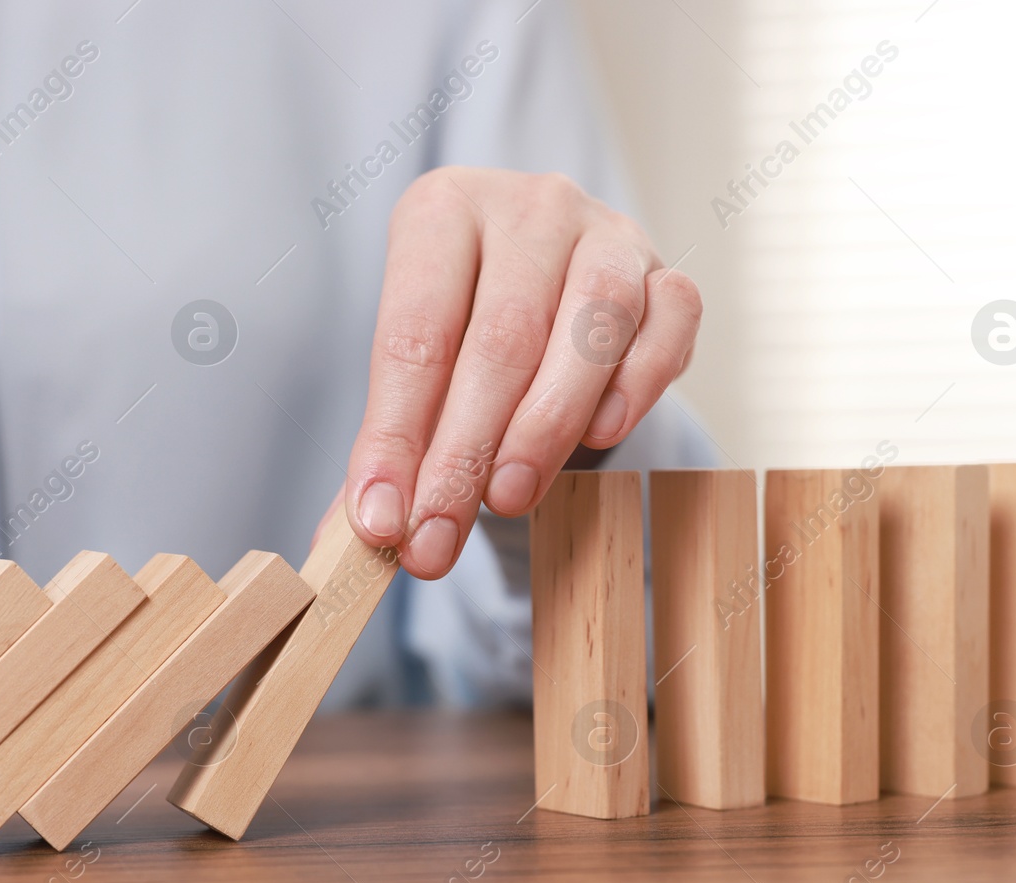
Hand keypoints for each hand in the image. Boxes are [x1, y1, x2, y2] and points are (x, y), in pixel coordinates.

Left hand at [342, 166, 701, 579]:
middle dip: (464, 454)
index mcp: (442, 211)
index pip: (414, 336)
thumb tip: (346, 542)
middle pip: (500, 340)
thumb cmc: (467, 328)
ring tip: (507, 499)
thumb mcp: (415, 370)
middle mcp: (528, 208)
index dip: (395, 435)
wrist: (549, 283)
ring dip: (546, 427)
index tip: (381, 520)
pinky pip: (667, 327)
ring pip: (590, 329)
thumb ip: (389, 448)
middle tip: (438, 538)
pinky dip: (634, 387)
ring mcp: (607, 234)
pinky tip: (600, 436)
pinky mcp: (669, 272)